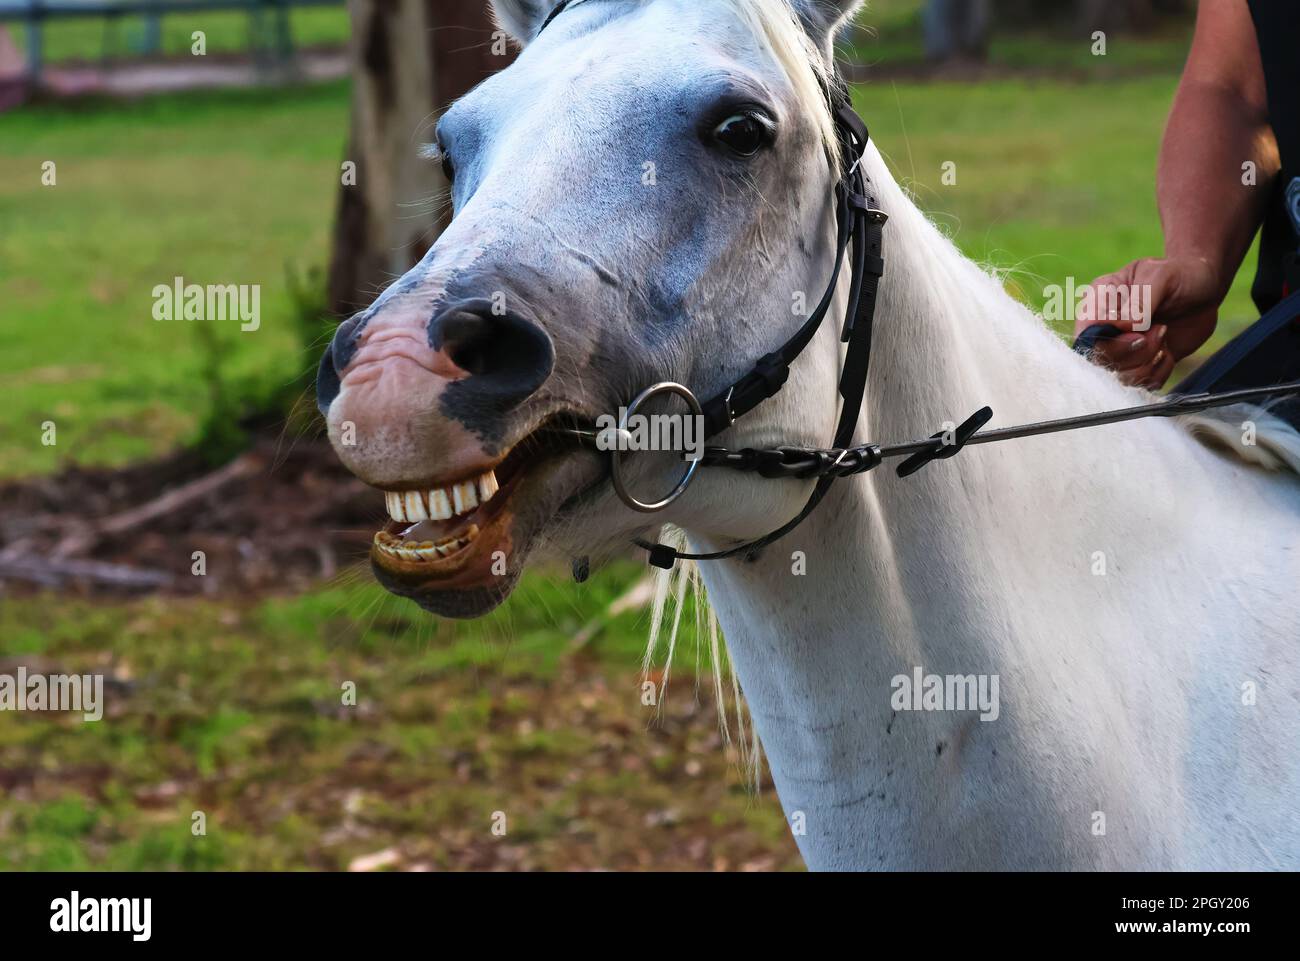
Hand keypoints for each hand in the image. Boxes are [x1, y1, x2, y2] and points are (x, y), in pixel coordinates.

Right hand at [1075, 256, 1223, 389]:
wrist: (1205, 288)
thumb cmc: (1179, 274)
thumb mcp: (1160, 277)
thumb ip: (1140, 301)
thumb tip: (1123, 326)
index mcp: (1099, 301)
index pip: (1085, 334)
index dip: (1108, 341)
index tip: (1139, 330)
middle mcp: (1104, 329)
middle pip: (1100, 360)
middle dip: (1134, 351)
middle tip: (1160, 329)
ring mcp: (1121, 349)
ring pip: (1121, 377)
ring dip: (1149, 362)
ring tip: (1165, 334)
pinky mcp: (1141, 364)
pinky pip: (1144, 383)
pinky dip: (1161, 370)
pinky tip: (1169, 351)